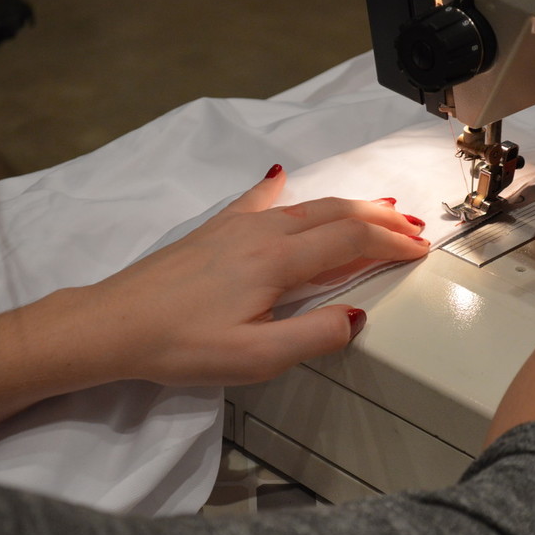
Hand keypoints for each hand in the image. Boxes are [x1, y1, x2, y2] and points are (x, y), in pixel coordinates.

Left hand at [83, 165, 429, 385]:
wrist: (114, 323)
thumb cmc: (182, 345)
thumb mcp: (254, 358)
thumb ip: (313, 336)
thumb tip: (356, 316)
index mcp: (278, 261)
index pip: (352, 242)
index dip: (392, 244)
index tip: (420, 250)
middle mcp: (263, 232)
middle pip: (336, 214)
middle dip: (381, 219)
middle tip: (414, 228)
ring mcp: (236, 226)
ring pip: (305, 205)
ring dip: (347, 206)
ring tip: (377, 209)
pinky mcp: (214, 229)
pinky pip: (257, 200)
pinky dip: (281, 189)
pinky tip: (281, 176)